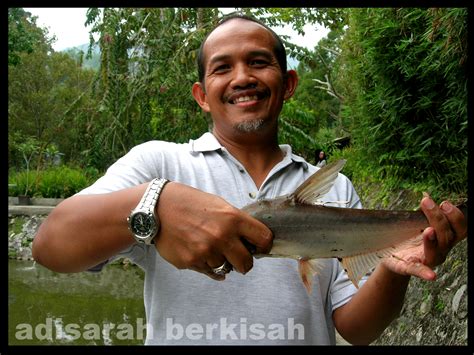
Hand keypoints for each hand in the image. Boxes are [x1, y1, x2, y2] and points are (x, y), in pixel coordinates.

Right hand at [154, 182, 272, 279]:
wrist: (157, 208)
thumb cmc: (190, 203)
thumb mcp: (218, 204)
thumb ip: (236, 222)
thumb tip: (251, 241)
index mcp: (233, 218)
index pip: (264, 239)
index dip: (264, 245)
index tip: (259, 247)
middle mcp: (222, 236)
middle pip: (247, 263)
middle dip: (245, 262)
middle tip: (239, 257)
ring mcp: (206, 251)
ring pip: (225, 268)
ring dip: (222, 261)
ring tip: (209, 246)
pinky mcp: (191, 262)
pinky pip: (208, 271)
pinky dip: (207, 264)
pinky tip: (198, 251)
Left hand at [381, 193, 466, 279]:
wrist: (389, 255)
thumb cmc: (407, 237)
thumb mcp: (415, 224)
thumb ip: (423, 213)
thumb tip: (426, 195)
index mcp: (443, 238)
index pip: (458, 229)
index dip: (456, 217)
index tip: (445, 203)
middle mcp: (440, 250)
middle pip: (447, 237)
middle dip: (439, 219)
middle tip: (427, 203)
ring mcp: (426, 259)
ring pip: (436, 252)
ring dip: (433, 240)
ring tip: (428, 230)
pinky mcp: (409, 267)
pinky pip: (418, 271)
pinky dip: (425, 273)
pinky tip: (432, 276)